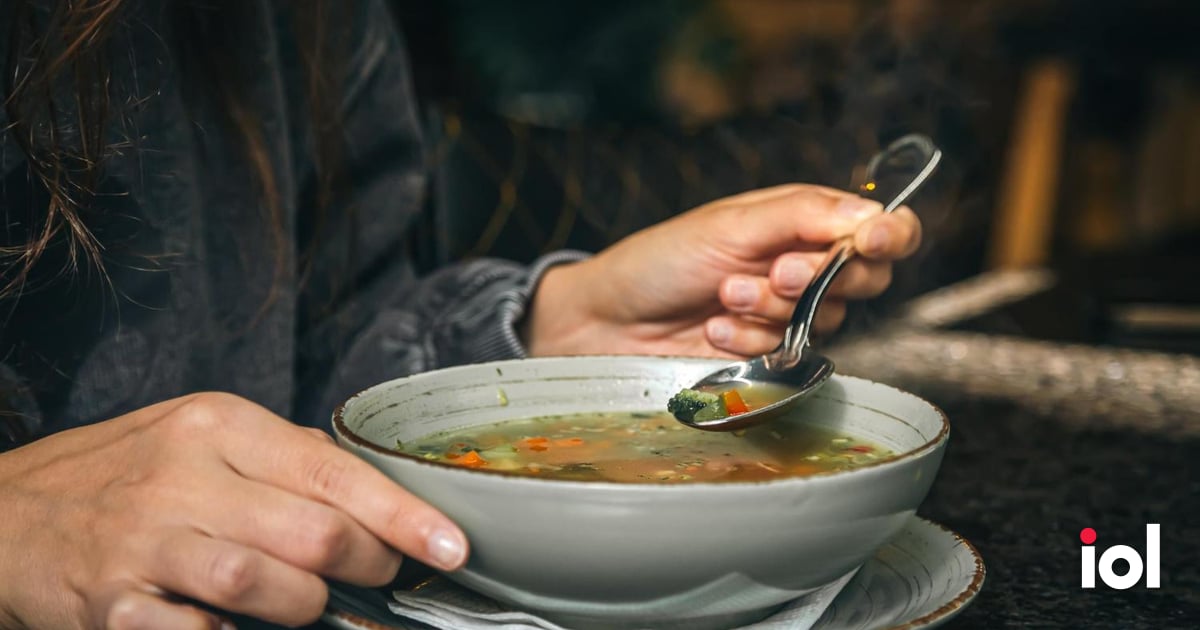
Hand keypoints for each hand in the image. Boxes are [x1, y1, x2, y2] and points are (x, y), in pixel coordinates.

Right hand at [0, 393, 467, 628]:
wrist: (10, 513)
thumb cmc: (126, 473)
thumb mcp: (203, 437)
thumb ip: (286, 459)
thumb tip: (376, 496)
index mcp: (218, 426)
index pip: (334, 470)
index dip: (403, 516)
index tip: (451, 547)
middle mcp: (183, 476)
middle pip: (313, 533)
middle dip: (368, 565)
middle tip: (381, 575)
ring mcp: (144, 542)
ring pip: (264, 585)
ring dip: (307, 606)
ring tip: (311, 602)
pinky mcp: (110, 605)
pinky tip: (239, 626)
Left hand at [527, 184, 920, 357]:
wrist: (608, 321)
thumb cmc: (660, 260)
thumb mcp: (730, 225)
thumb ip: (803, 216)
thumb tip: (872, 215)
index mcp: (801, 220)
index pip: (878, 226)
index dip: (890, 235)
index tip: (872, 243)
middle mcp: (803, 263)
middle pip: (866, 277)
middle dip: (818, 277)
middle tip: (773, 270)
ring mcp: (788, 311)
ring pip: (827, 318)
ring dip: (771, 308)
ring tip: (722, 295)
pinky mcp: (769, 353)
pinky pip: (791, 352)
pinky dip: (751, 339)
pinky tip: (714, 329)